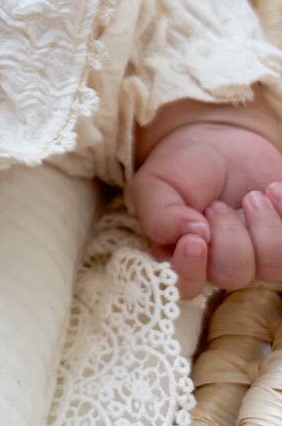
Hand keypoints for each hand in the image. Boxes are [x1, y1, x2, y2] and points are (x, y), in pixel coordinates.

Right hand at [131, 120, 281, 298]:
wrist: (220, 140)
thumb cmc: (182, 166)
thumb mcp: (155, 183)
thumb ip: (160, 215)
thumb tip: (191, 234)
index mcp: (182, 255)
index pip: (187, 285)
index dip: (192, 270)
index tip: (195, 239)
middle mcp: (221, 263)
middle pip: (233, 275)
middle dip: (229, 237)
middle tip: (218, 205)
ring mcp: (258, 254)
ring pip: (273, 266)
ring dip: (264, 227)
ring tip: (252, 196)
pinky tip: (273, 190)